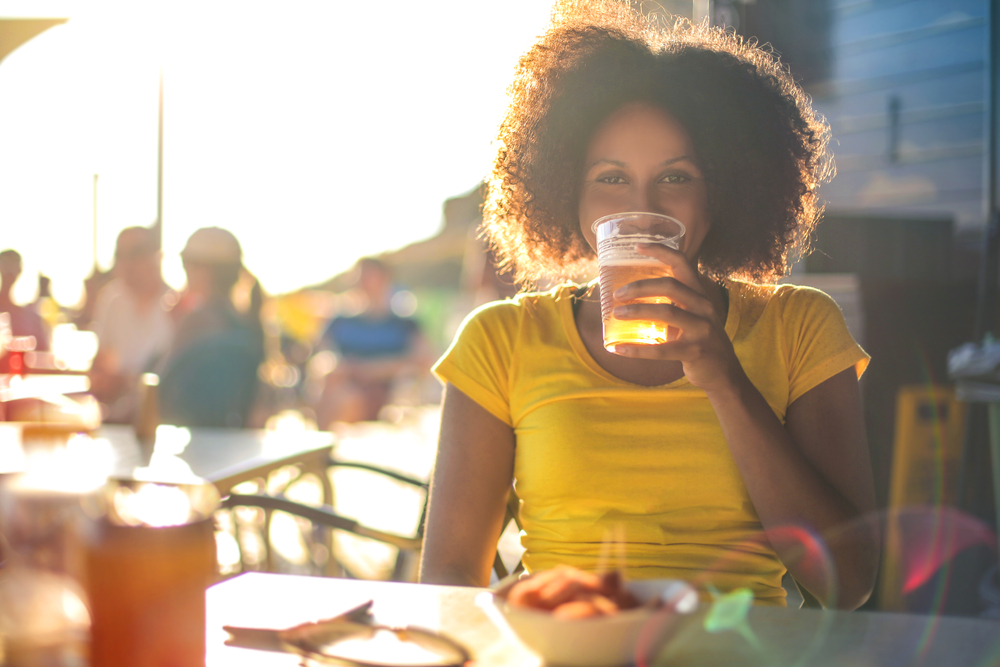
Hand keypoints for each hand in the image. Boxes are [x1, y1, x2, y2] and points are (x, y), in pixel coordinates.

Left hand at [610, 243, 740, 391]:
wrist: (724, 373)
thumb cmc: (699, 341)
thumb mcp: (691, 316)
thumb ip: (671, 304)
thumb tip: (632, 297)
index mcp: (699, 294)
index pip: (682, 263)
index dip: (660, 251)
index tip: (637, 246)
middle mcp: (703, 307)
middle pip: (669, 286)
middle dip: (640, 287)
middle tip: (617, 294)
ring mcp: (702, 329)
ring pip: (666, 312)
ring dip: (637, 311)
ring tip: (615, 314)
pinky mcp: (695, 351)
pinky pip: (661, 350)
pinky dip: (636, 350)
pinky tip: (618, 349)